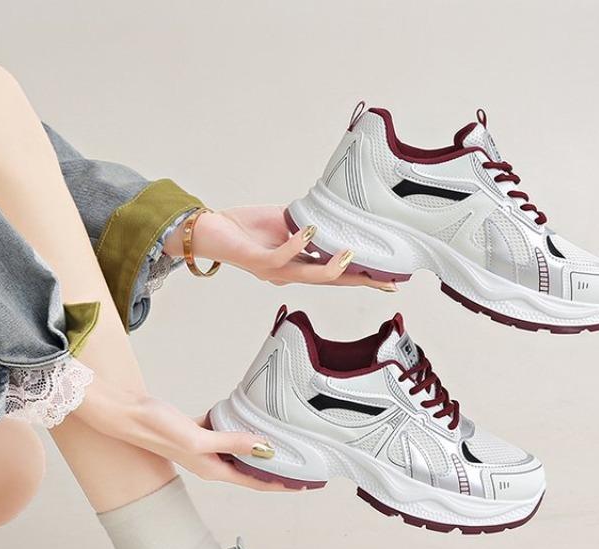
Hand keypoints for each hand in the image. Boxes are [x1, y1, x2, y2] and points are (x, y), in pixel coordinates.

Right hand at [73, 376, 294, 490]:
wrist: (127, 413)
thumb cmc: (156, 428)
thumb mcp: (198, 439)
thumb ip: (232, 443)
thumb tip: (265, 447)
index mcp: (214, 470)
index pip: (256, 482)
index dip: (282, 485)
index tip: (306, 485)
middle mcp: (211, 462)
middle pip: (252, 468)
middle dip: (278, 469)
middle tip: (304, 464)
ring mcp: (204, 447)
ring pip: (240, 449)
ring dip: (260, 446)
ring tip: (284, 441)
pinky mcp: (196, 431)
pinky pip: (224, 430)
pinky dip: (238, 425)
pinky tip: (247, 414)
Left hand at [164, 206, 396, 289]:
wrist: (210, 231)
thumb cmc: (245, 228)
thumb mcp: (285, 223)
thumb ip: (308, 224)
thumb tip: (331, 217)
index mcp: (299, 265)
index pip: (336, 273)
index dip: (362, 276)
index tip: (388, 280)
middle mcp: (290, 274)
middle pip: (331, 281)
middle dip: (360, 281)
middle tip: (385, 281)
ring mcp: (275, 271)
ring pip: (310, 276)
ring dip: (331, 267)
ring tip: (350, 253)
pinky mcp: (259, 263)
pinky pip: (282, 257)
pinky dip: (298, 244)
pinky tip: (309, 230)